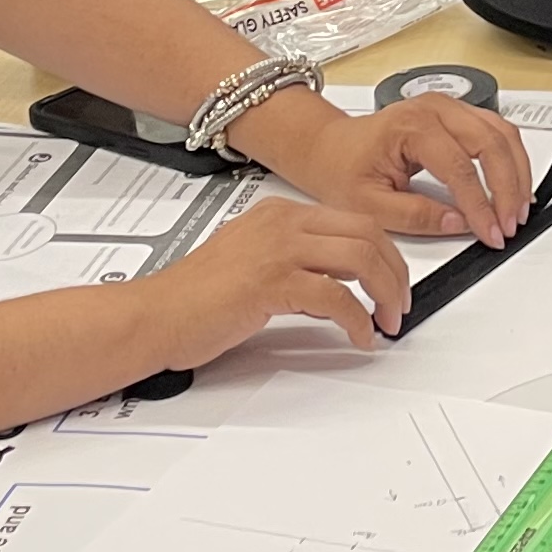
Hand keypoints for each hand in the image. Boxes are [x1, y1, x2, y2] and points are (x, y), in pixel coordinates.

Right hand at [158, 197, 415, 354]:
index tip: (393, 281)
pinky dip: (358, 321)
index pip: (354, 221)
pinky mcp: (272, 282)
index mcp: (277, 214)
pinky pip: (337, 297)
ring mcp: (277, 250)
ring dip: (384, 294)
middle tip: (399, 305)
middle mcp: (281, 223)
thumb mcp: (251, 263)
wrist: (153, 316)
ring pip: (360, 258)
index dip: (384, 254)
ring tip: (386, 321)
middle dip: (395, 273)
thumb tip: (333, 286)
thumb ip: (292, 263)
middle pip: (367, 235)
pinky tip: (359, 337)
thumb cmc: (191, 299)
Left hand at [250, 94, 532, 245]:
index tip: (491, 233)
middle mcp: (435, 108)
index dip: (481, 205)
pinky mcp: (457, 115)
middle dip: (508, 188)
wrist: (329, 147)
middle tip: (509, 224)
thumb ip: (416, 216)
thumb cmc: (341, 168)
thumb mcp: (368, 204)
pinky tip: (513, 186)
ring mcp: (449, 107)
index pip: (460, 168)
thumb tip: (459, 223)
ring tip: (516, 210)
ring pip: (502, 133)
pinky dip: (511, 159)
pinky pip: (497, 131)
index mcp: (411, 126)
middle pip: (491, 143)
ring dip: (517, 172)